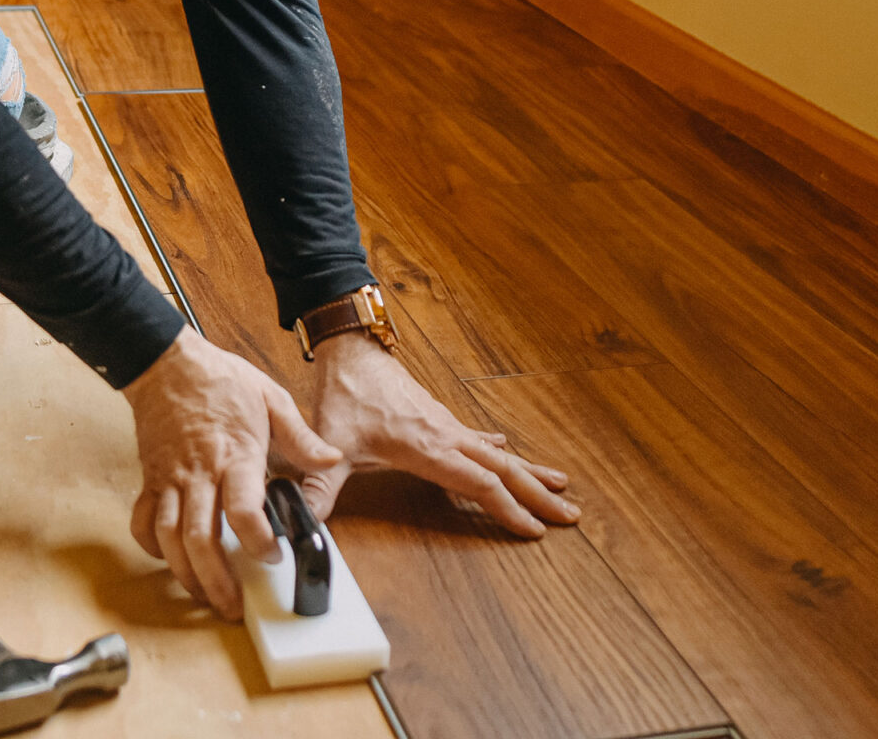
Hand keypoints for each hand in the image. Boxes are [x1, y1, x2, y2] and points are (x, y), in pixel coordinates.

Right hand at [125, 327, 342, 619]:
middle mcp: (199, 474)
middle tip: (234, 605)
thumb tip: (330, 458)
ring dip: (186, 575)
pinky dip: (152, 548)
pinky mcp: (151, 479)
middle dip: (217, 580)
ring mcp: (170, 479)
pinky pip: (144, 522)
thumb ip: (301, 436)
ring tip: (205, 596)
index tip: (273, 555)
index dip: (258, 541)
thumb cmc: (218, 378)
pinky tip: (169, 560)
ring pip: (169, 539)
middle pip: (200, 539)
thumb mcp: (271, 397)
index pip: (242, 510)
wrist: (166, 362)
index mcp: (234, 455)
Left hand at [298, 332, 578, 534]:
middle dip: (538, 494)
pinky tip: (508, 448)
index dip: (508, 509)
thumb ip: (320, 485)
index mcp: (429, 447)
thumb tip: (306, 519)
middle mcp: (447, 436)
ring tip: (561, 486)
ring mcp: (447, 426)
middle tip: (571, 515)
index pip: (479, 483)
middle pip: (504, 469)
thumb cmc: (345, 394)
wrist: (352, 349)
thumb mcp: (332, 443)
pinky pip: (479, 439)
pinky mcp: (439, 418)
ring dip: (530, 472)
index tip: (535, 530)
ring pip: (499, 453)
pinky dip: (500, 450)